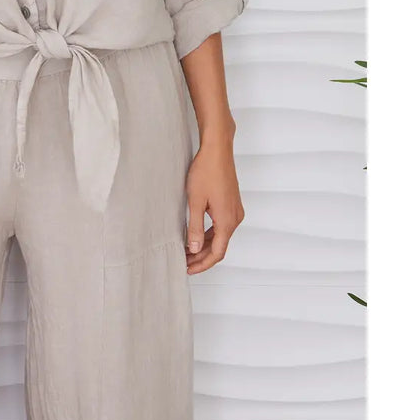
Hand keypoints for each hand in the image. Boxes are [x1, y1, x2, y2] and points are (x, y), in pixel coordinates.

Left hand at [183, 137, 244, 274]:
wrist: (217, 150)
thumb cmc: (206, 171)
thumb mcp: (195, 202)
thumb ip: (194, 227)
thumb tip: (193, 249)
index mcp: (227, 221)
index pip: (217, 253)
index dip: (202, 264)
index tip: (188, 269)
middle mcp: (235, 218)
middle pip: (219, 246)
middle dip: (202, 256)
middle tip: (184, 261)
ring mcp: (235, 210)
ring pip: (220, 236)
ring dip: (205, 244)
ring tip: (187, 250)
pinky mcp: (232, 203)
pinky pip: (222, 225)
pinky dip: (209, 233)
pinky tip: (196, 234)